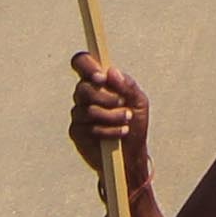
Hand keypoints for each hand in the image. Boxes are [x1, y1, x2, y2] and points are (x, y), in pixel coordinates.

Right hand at [66, 54, 151, 173]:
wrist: (132, 153)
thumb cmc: (135, 122)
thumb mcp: (139, 102)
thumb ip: (127, 86)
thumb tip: (111, 72)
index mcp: (98, 82)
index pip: (82, 63)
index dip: (87, 66)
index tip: (101, 77)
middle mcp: (84, 96)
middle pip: (82, 89)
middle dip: (106, 98)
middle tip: (123, 104)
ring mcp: (78, 114)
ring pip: (88, 110)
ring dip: (112, 116)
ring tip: (126, 120)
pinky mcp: (77, 132)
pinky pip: (89, 128)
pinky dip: (109, 130)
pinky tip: (120, 133)